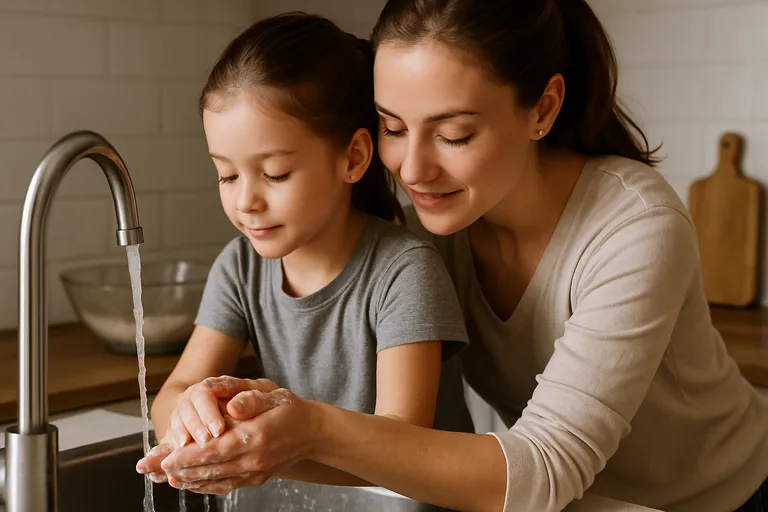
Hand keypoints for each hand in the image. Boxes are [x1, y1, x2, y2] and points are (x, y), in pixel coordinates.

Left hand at [136, 377, 279, 480]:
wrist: (311, 432)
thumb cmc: (288, 409)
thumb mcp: (272, 395)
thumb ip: (250, 399)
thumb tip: (232, 405)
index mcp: (255, 437)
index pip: (213, 451)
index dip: (186, 456)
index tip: (165, 458)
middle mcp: (253, 460)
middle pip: (209, 469)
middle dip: (178, 470)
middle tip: (153, 470)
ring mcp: (255, 473)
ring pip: (214, 481)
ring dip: (188, 480)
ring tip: (166, 477)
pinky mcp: (256, 479)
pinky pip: (225, 486)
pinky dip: (205, 485)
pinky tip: (190, 482)